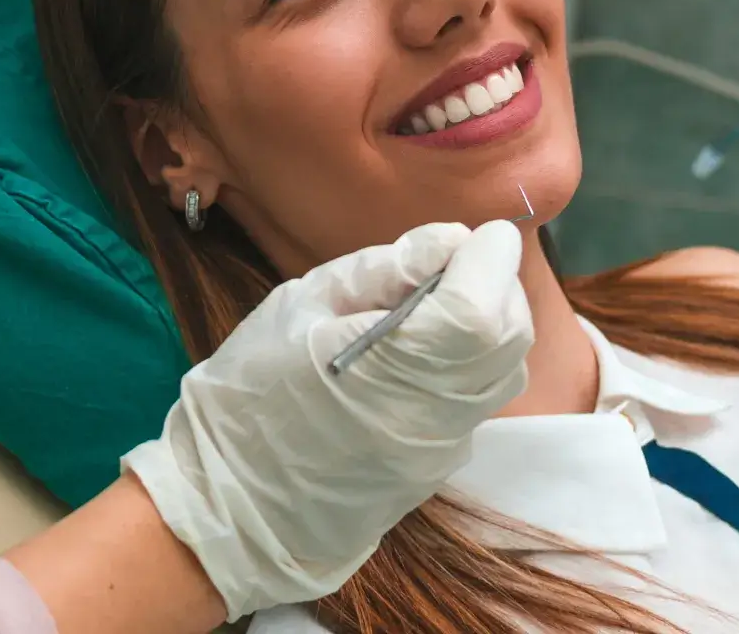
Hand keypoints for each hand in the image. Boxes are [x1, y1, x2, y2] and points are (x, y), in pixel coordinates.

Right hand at [121, 221, 531, 619]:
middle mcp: (432, 417)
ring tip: (434, 303)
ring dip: (489, 323)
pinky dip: (470, 361)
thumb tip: (451, 240)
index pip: (479, 308)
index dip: (489, 260)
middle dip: (495, 284)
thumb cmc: (249, 391)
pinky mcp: (438, 468)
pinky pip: (478, 399)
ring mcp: (440, 451)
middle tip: (451, 263)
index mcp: (388, 370)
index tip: (476, 234)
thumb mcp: (301, 304)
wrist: (230, 504)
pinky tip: (420, 351)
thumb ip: (382, 270)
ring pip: (505, 370)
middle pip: (508, 337)